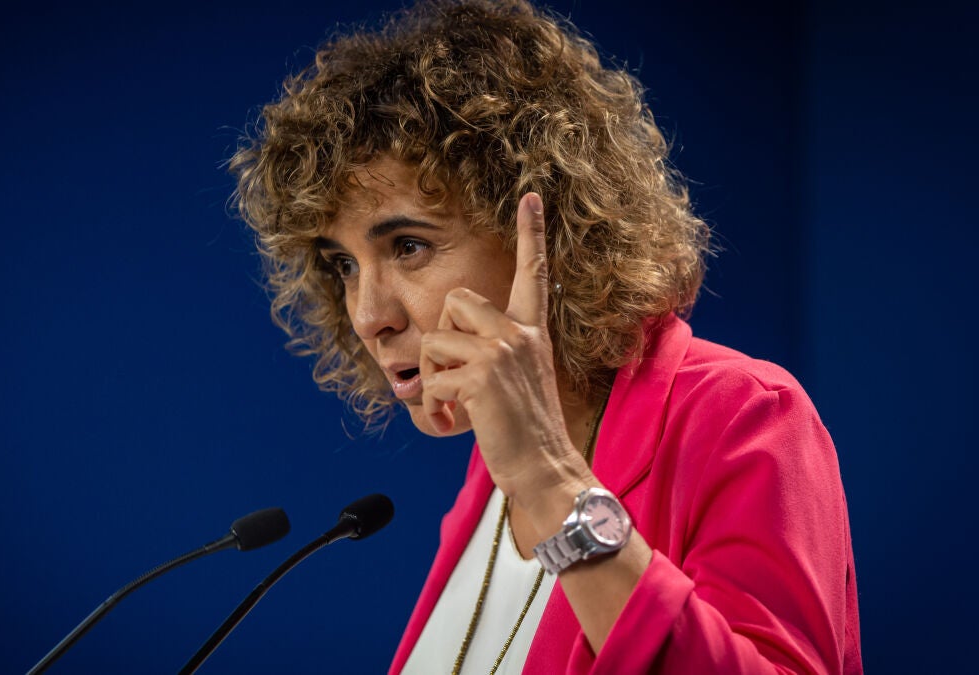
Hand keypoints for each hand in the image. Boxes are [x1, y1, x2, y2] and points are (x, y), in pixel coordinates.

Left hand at [418, 193, 585, 499]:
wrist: (545, 469)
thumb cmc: (526, 431)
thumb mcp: (516, 380)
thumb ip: (489, 353)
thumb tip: (441, 351)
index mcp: (531, 331)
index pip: (533, 273)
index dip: (531, 233)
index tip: (531, 196)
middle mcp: (520, 334)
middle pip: (454, 301)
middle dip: (442, 338)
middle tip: (456, 374)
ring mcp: (501, 353)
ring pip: (434, 341)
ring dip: (433, 378)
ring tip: (455, 404)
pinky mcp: (482, 377)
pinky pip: (433, 380)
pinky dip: (435, 406)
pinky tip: (454, 422)